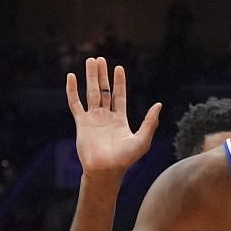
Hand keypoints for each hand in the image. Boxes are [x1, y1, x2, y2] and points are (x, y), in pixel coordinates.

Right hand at [65, 57, 160, 175]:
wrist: (106, 170)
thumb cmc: (125, 158)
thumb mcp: (142, 139)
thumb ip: (150, 122)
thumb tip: (159, 104)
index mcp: (120, 119)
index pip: (119, 95)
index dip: (119, 82)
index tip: (118, 68)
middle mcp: (106, 117)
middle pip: (104, 91)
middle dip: (102, 75)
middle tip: (100, 59)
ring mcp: (93, 119)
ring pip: (91, 93)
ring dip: (90, 77)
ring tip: (90, 61)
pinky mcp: (81, 123)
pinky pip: (75, 103)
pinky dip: (72, 90)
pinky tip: (71, 77)